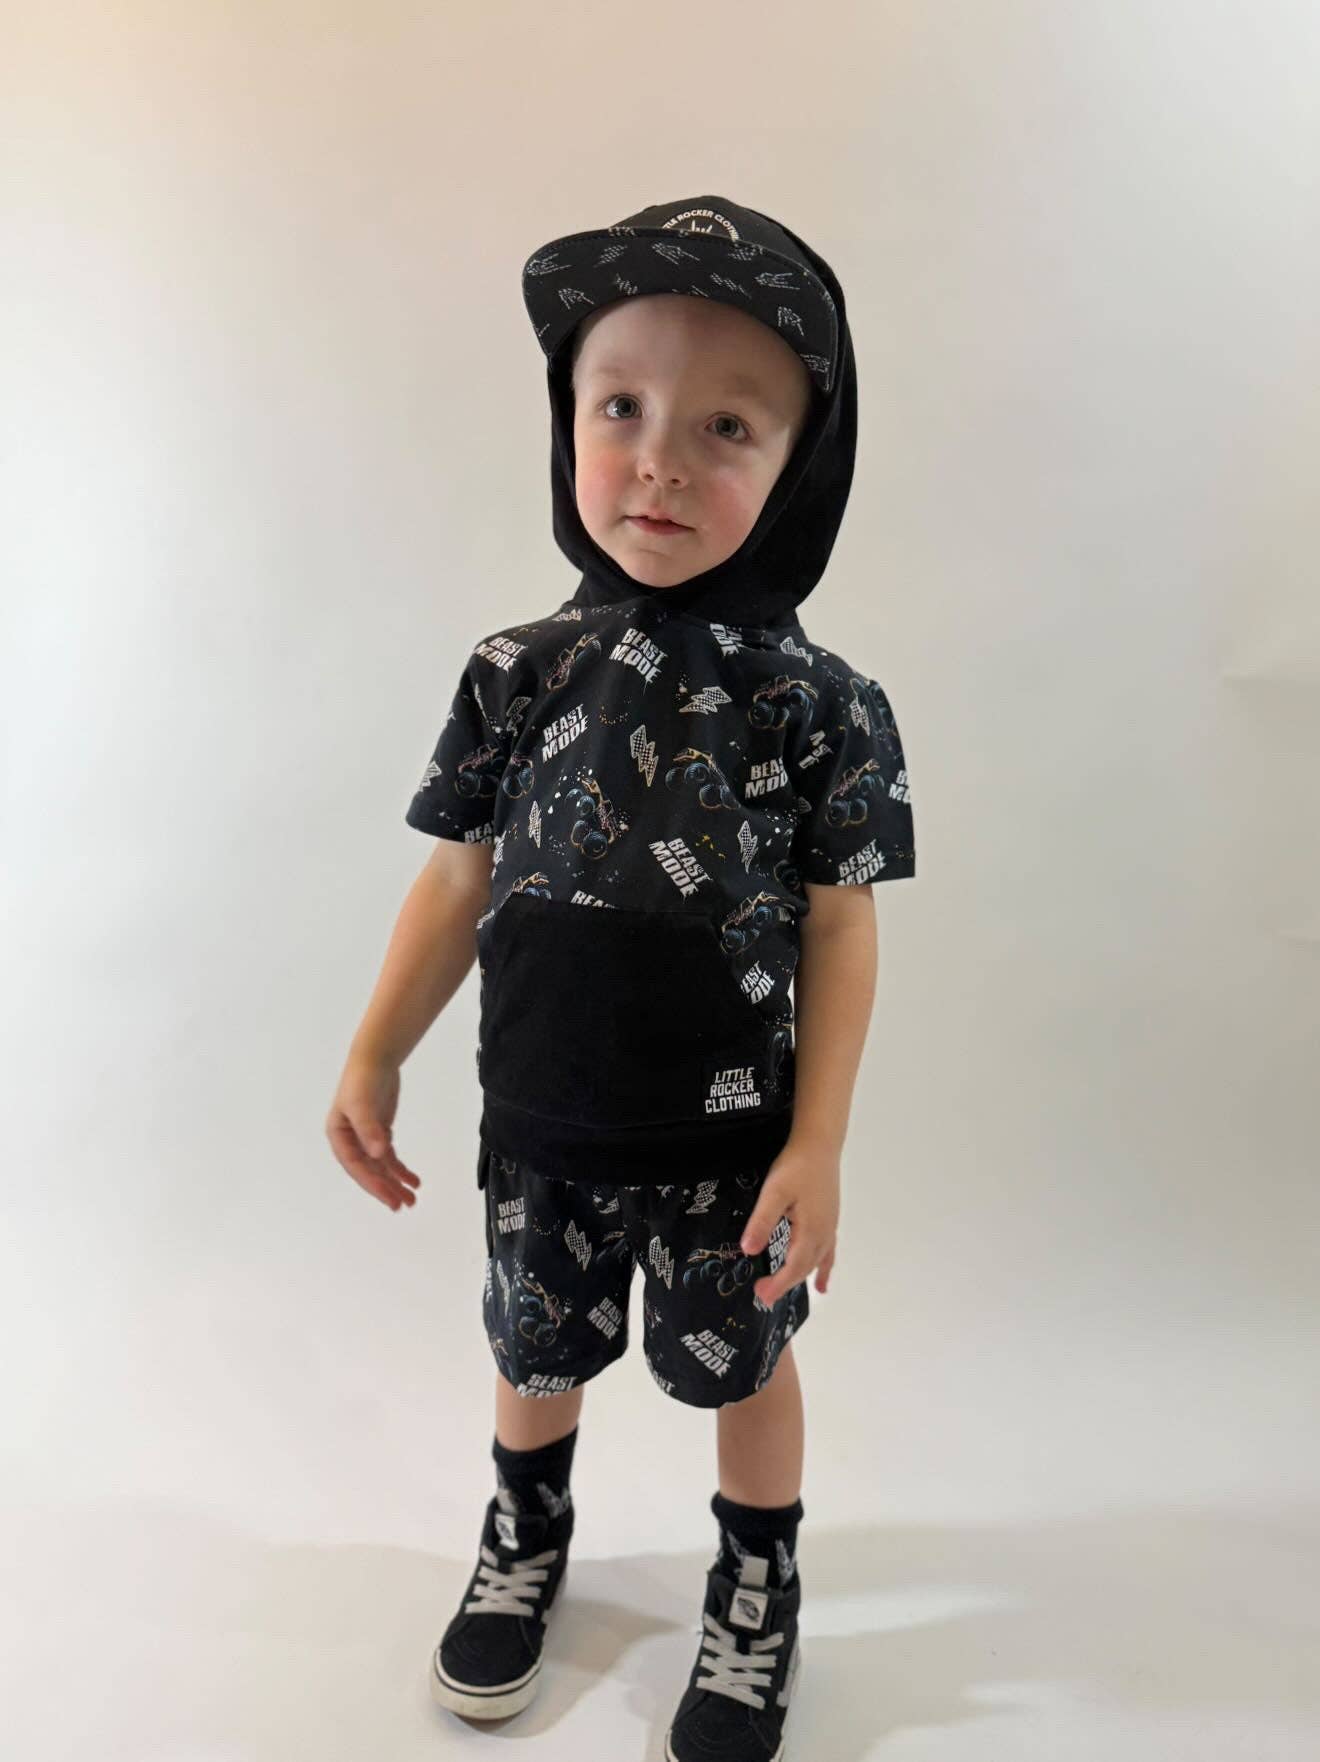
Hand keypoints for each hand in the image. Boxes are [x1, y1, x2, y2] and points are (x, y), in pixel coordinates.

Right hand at [325, 1053, 422, 1211]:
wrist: (375, 1058)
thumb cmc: (363, 1080)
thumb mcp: (363, 1104)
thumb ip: (370, 1129)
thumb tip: (379, 1155)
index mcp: (338, 1136)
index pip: (356, 1167)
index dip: (372, 1184)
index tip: (390, 1198)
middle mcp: (350, 1140)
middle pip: (368, 1170)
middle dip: (385, 1188)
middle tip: (402, 1206)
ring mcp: (365, 1137)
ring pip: (380, 1166)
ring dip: (395, 1182)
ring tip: (412, 1199)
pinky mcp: (379, 1131)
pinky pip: (389, 1156)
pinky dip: (400, 1169)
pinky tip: (413, 1180)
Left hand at [739, 1135, 840, 1304]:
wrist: (820, 1144)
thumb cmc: (796, 1166)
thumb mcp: (774, 1192)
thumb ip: (762, 1222)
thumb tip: (748, 1251)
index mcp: (810, 1231)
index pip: (793, 1267)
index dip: (778, 1284)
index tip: (760, 1295)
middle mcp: (823, 1234)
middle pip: (804, 1268)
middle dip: (785, 1284)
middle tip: (763, 1296)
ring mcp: (829, 1227)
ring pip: (816, 1262)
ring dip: (800, 1278)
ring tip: (784, 1292)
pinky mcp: (829, 1218)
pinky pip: (828, 1252)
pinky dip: (824, 1269)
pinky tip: (823, 1282)